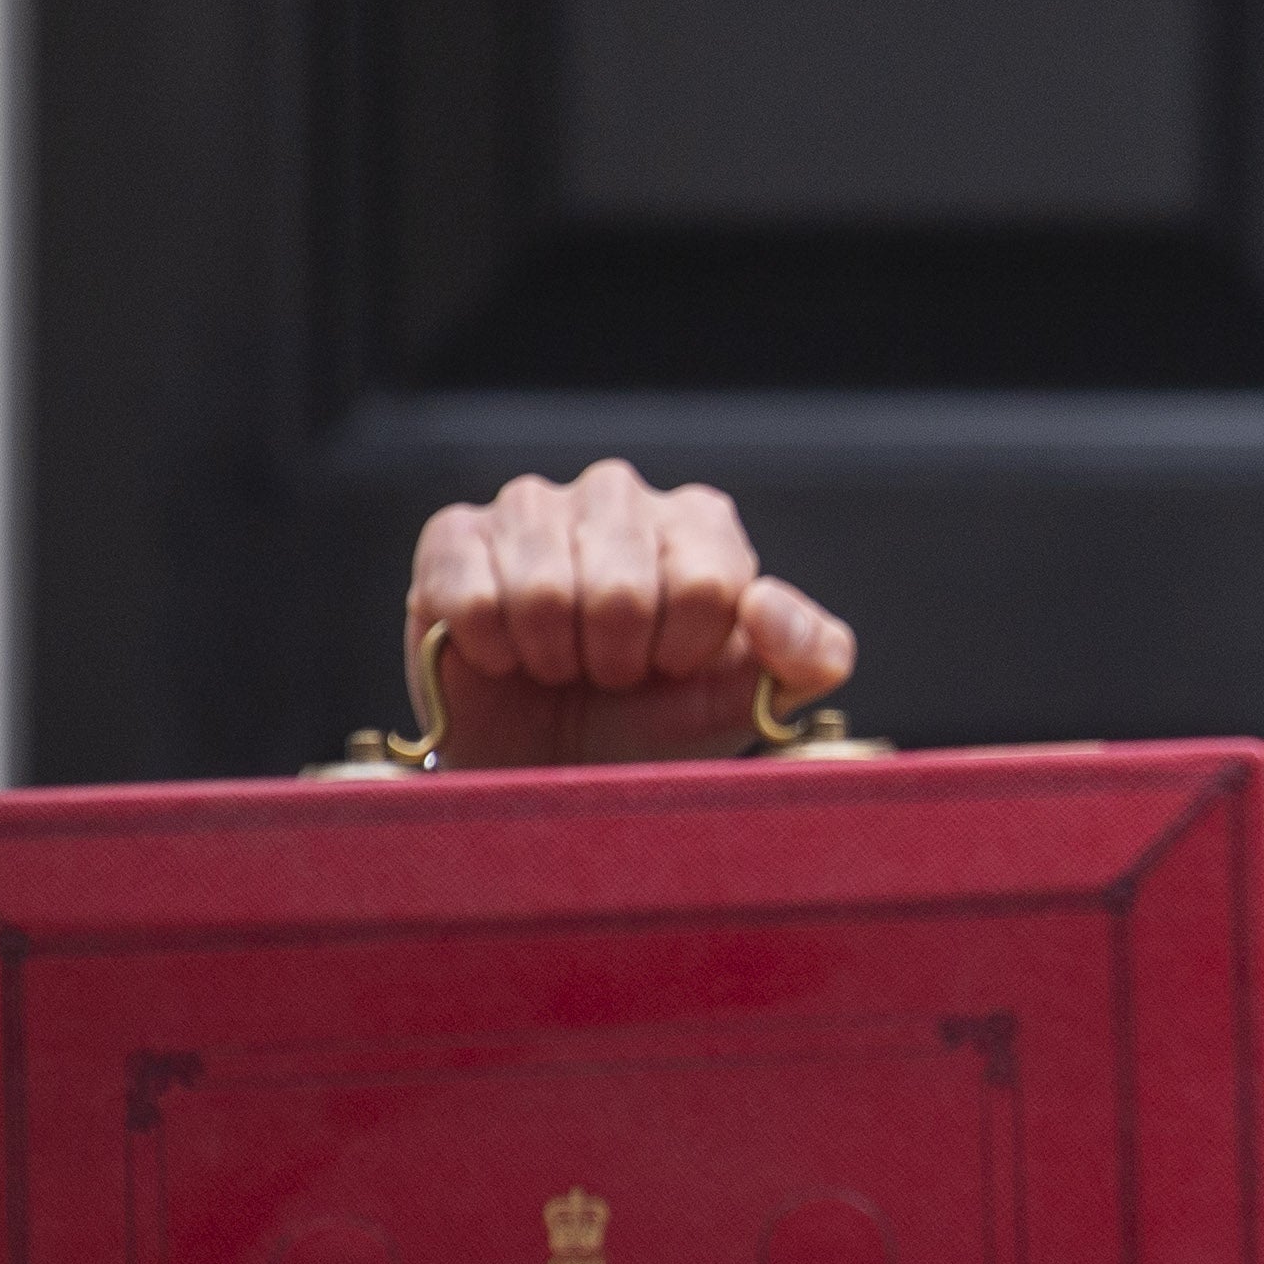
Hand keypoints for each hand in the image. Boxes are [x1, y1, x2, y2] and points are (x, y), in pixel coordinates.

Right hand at [402, 461, 856, 768]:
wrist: (550, 768)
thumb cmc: (656, 723)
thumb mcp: (752, 699)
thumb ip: (810, 654)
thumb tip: (768, 603)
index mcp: (700, 523)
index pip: (710, 585)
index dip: (684, 653)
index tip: (669, 668)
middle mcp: (618, 495)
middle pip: (623, 590)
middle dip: (616, 662)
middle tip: (608, 675)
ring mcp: (532, 507)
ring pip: (544, 591)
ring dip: (553, 657)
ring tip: (559, 664)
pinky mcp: (454, 537)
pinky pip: (470, 595)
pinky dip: (490, 650)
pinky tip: (502, 653)